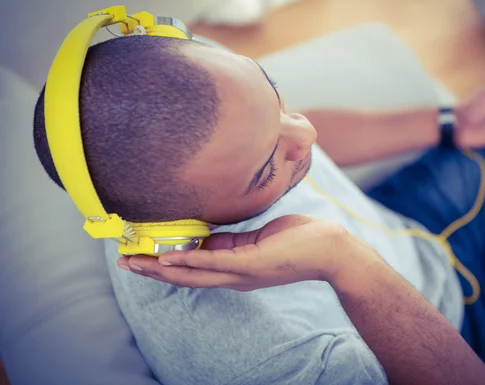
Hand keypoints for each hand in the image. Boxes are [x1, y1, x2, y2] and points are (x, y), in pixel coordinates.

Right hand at [117, 215, 374, 289]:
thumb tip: (206, 237)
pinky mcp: (252, 263)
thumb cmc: (299, 240)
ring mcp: (242, 271)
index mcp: (233, 267)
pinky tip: (168, 259)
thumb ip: (232, 241)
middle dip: (152, 271)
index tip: (139, 256)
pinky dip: (189, 262)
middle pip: (184, 276)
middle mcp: (233, 275)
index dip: (163, 264)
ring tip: (134, 262)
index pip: (191, 268)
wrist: (331, 248)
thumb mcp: (258, 239)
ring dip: (161, 269)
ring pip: (193, 274)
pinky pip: (214, 263)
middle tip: (123, 262)